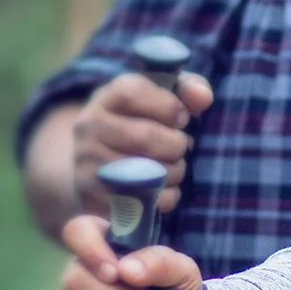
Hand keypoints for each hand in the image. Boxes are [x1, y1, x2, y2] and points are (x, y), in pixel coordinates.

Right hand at [72, 70, 211, 215]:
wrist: (97, 164)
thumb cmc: (138, 124)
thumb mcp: (158, 98)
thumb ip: (186, 88)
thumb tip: (203, 98)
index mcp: (105, 98)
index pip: (132, 92)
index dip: (167, 105)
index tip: (181, 117)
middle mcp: (88, 128)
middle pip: (143, 136)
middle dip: (176, 144)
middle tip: (182, 146)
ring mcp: (87, 165)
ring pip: (145, 172)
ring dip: (175, 171)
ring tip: (174, 166)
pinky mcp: (95, 198)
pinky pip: (144, 201)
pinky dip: (166, 196)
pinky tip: (164, 187)